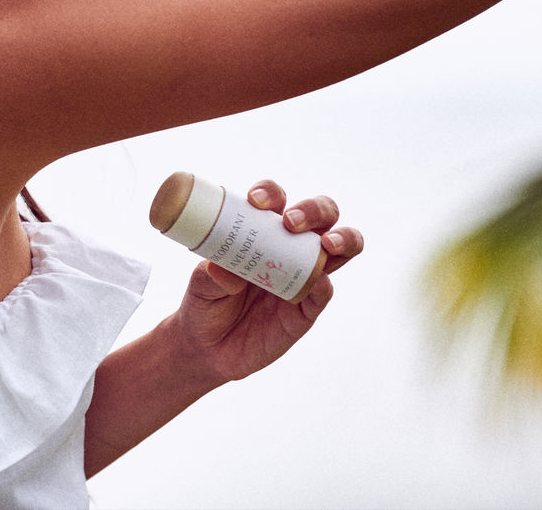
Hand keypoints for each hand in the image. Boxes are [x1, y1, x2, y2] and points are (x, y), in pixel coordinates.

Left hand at [171, 180, 362, 384]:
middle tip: (292, 222)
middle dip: (314, 210)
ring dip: (342, 238)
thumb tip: (223, 268)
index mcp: (260, 230)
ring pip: (339, 249)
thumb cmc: (203, 303)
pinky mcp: (307, 309)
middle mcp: (288, 247)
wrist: (206, 347)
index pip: (274, 200)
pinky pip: (324, 293)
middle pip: (320, 216)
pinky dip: (324, 284)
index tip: (255, 201)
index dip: (270, 193)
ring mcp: (302, 277)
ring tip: (328, 242)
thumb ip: (211, 275)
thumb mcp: (199, 285)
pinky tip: (317, 281)